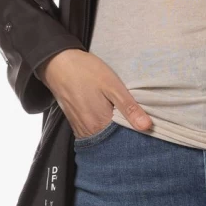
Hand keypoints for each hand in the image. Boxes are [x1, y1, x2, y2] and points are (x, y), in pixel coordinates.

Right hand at [40, 49, 154, 136]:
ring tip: (124, 119)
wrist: (58, 64)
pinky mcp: (76, 124)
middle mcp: (89, 132)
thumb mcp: (112, 86)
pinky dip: (104, 129)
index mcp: (100, 124)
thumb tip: (147, 126)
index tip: (146, 127)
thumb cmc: (86, 72)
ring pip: (104, 138)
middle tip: (136, 121)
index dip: (137, 134)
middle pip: (114, 141)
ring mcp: (81, 129)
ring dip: (115, 132)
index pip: (125, 140)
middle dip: (126, 135)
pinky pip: (94, 133)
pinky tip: (110, 118)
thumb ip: (129, 108)